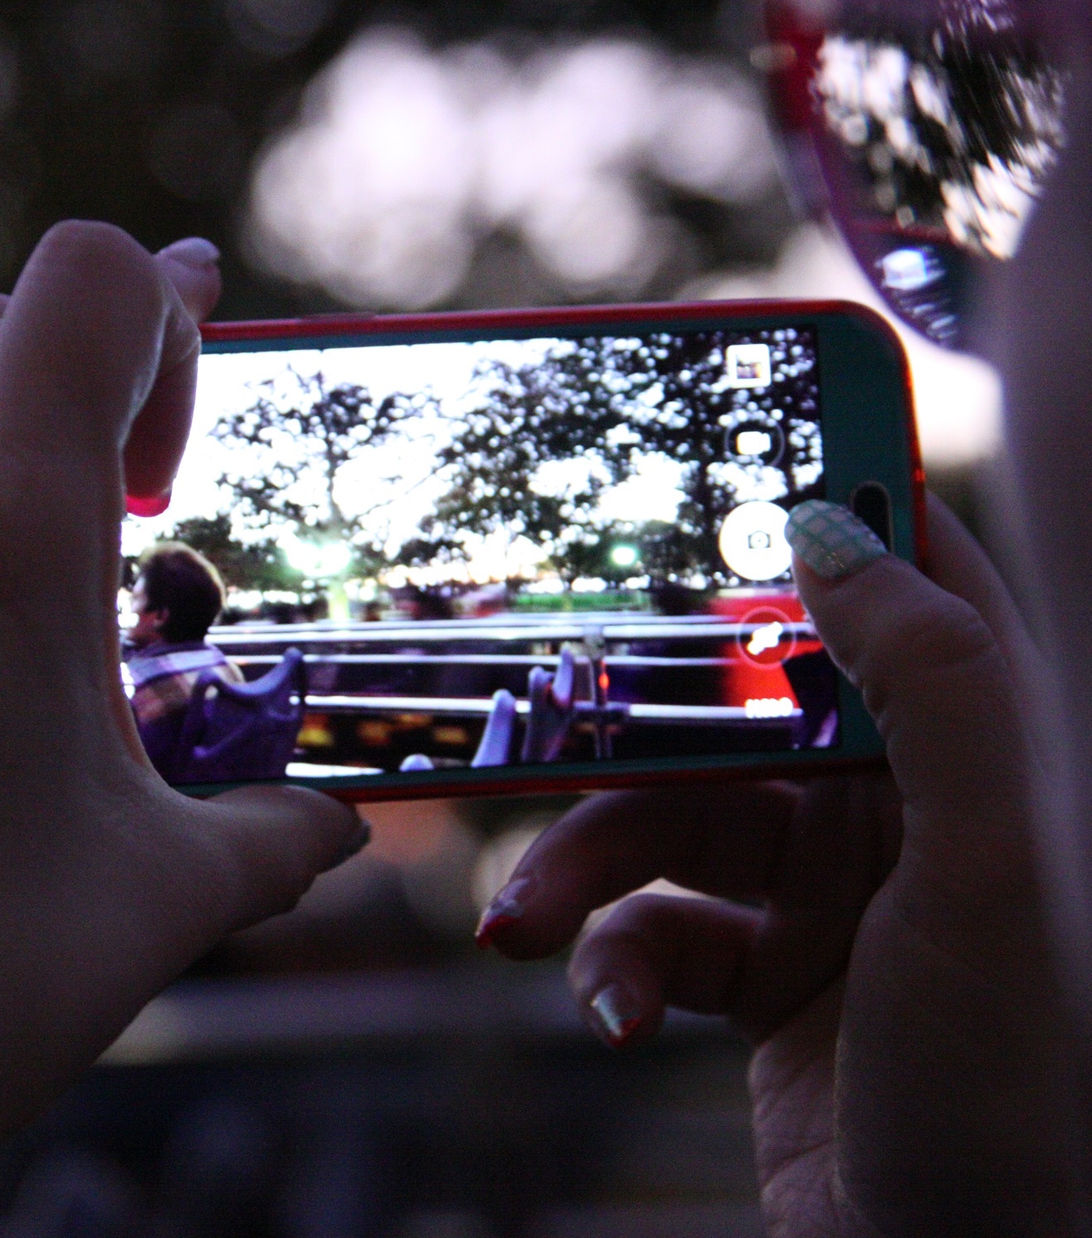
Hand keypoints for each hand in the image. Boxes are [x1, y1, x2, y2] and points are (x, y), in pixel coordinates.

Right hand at [477, 494, 1074, 1234]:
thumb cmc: (1013, 1088)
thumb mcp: (986, 874)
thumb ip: (935, 685)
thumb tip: (828, 527)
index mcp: (985, 757)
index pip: (910, 584)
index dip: (825, 506)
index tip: (713, 449)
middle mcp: (909, 809)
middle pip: (742, 701)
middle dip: (628, 725)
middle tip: (526, 708)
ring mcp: (834, 895)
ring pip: (672, 822)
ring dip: (586, 871)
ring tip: (529, 930)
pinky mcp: (770, 978)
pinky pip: (659, 928)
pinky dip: (611, 961)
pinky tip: (609, 1015)